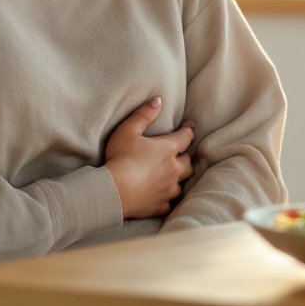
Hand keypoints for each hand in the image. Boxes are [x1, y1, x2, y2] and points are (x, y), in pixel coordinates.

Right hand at [104, 96, 194, 218]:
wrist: (114, 191)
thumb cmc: (120, 158)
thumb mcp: (128, 130)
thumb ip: (144, 114)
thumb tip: (157, 100)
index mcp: (168, 150)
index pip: (185, 137)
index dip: (188, 130)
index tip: (190, 126)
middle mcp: (173, 170)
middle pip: (188, 163)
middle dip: (186, 156)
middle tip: (183, 153)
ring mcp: (168, 189)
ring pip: (182, 183)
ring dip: (179, 178)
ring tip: (174, 175)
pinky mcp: (160, 205)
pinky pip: (169, 202)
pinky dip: (167, 197)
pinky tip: (162, 196)